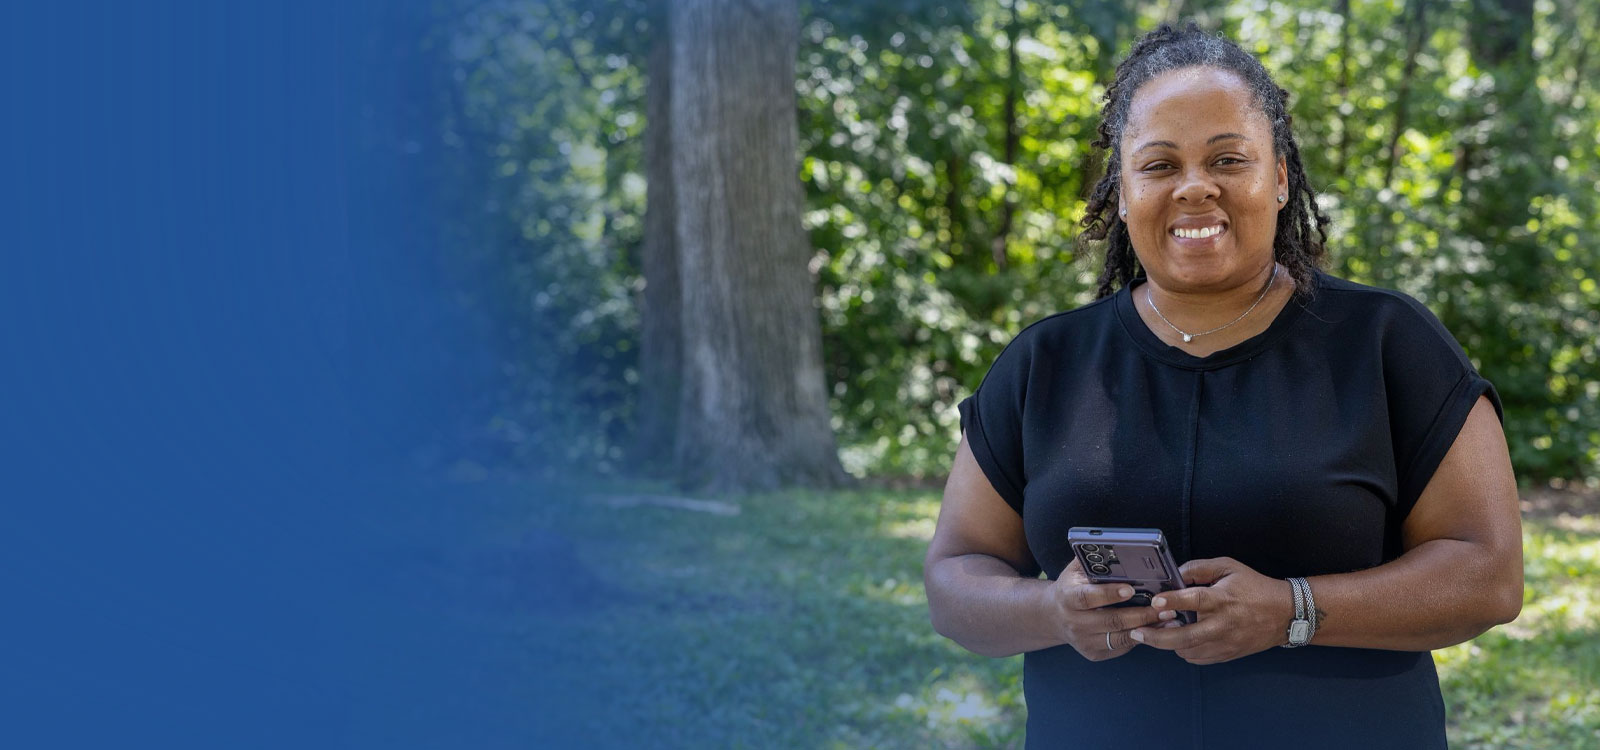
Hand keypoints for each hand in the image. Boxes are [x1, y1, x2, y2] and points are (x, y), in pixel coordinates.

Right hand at [1052, 557, 1176, 660]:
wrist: (1054, 616)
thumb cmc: (1072, 587)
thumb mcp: (1076, 571)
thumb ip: (1093, 561)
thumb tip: (1118, 547)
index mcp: (1067, 598)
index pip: (1087, 598)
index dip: (1109, 594)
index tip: (1131, 589)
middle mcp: (1074, 622)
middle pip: (1111, 621)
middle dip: (1141, 614)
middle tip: (1165, 606)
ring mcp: (1084, 641)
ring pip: (1120, 638)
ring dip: (1147, 628)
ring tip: (1168, 618)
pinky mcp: (1094, 654)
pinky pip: (1122, 647)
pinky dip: (1142, 638)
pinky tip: (1158, 629)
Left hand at [1129, 556, 1292, 664]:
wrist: (1284, 614)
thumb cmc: (1254, 588)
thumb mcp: (1228, 567)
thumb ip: (1199, 568)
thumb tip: (1175, 574)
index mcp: (1221, 599)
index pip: (1194, 600)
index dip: (1173, 601)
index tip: (1155, 602)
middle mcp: (1222, 624)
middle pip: (1185, 636)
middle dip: (1157, 636)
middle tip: (1138, 632)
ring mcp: (1225, 643)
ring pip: (1188, 651)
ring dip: (1168, 644)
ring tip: (1155, 634)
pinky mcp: (1227, 654)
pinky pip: (1198, 659)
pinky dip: (1184, 651)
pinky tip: (1178, 642)